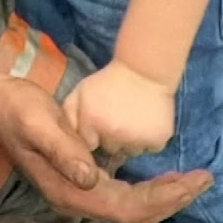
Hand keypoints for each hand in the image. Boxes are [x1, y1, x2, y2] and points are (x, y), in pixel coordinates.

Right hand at [0, 77, 211, 222]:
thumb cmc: (19, 111)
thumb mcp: (39, 124)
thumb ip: (64, 150)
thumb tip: (92, 178)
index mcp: (68, 191)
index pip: (125, 207)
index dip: (162, 199)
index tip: (192, 181)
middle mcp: (76, 199)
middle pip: (134, 214)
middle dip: (172, 200)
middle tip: (204, 180)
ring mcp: (80, 192)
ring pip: (132, 208)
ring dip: (165, 197)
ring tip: (195, 181)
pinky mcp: (84, 181)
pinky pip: (125, 196)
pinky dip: (151, 190)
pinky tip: (168, 178)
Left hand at [63, 62, 177, 161]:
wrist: (143, 71)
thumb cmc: (107, 82)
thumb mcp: (80, 93)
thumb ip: (67, 116)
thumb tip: (65, 139)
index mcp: (91, 124)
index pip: (89, 146)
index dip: (94, 137)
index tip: (99, 126)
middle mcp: (113, 136)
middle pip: (110, 151)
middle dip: (111, 140)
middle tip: (117, 121)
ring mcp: (137, 141)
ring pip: (130, 152)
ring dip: (130, 142)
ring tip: (132, 121)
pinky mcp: (157, 141)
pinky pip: (149, 149)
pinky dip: (148, 140)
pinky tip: (145, 124)